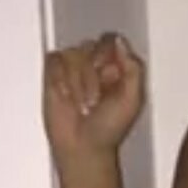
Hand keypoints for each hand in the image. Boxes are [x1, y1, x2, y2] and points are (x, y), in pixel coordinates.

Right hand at [42, 33, 145, 162]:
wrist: (83, 147)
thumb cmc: (108, 129)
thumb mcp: (132, 100)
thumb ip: (133, 68)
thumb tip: (120, 42)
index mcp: (116, 66)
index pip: (111, 40)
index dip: (107, 55)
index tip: (108, 75)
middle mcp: (94, 63)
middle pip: (90, 45)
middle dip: (91, 75)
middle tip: (95, 99)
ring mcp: (73, 67)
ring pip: (72, 55)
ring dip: (78, 83)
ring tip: (81, 103)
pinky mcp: (53, 74)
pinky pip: (54, 62)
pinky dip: (60, 81)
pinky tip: (66, 97)